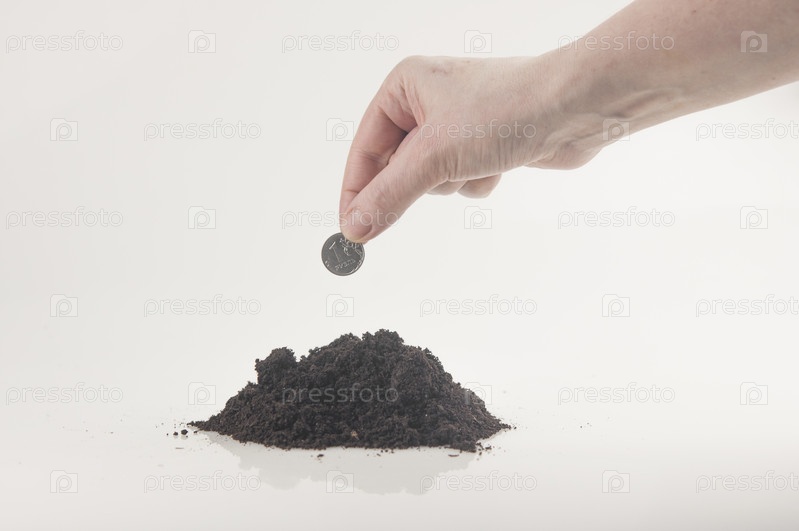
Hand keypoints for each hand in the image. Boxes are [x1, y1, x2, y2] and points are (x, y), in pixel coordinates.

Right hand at [337, 55, 600, 242]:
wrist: (576, 107)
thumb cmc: (506, 110)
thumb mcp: (435, 156)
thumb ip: (390, 195)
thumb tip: (355, 227)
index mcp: (404, 87)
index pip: (365, 148)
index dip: (356, 190)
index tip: (350, 229)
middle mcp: (427, 102)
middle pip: (396, 167)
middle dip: (419, 181)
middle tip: (428, 192)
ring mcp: (457, 125)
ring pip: (430, 179)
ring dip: (452, 182)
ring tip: (477, 160)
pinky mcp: (483, 145)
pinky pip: (461, 181)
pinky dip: (477, 181)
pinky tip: (499, 164)